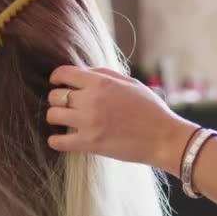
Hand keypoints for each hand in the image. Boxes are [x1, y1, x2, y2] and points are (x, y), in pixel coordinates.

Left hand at [46, 66, 197, 175]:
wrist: (164, 137)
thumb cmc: (150, 108)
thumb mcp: (129, 83)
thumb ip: (103, 74)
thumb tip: (82, 72)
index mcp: (101, 82)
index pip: (64, 74)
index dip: (56, 77)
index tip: (56, 82)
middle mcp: (91, 100)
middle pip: (54, 96)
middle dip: (57, 99)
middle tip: (65, 105)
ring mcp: (89, 122)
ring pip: (53, 116)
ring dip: (56, 117)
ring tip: (64, 120)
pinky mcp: (90, 144)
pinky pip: (58, 142)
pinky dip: (55, 141)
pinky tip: (61, 140)